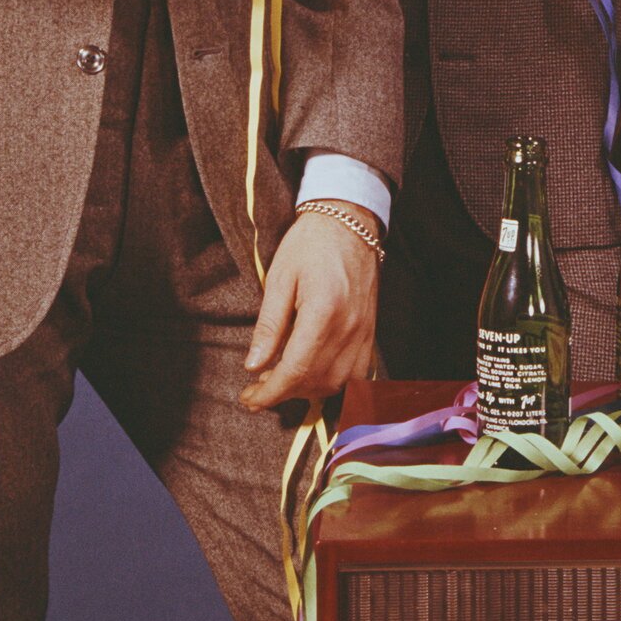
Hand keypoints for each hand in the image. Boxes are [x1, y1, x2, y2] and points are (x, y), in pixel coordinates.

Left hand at [240, 204, 379, 409]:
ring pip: (338, 383)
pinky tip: (313, 374)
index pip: (295, 369)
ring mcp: (364, 331)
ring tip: (283, 379)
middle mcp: (349, 326)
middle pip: (315, 381)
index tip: (249, 398)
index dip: (269, 392)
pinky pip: (357, 373)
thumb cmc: (311, 244)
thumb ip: (269, 325)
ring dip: (308, 390)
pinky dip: (333, 382)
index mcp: (324, 311)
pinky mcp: (370, 331)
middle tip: (257, 387)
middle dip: (283, 393)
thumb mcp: (280, 277)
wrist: (349, 222)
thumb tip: (253, 366)